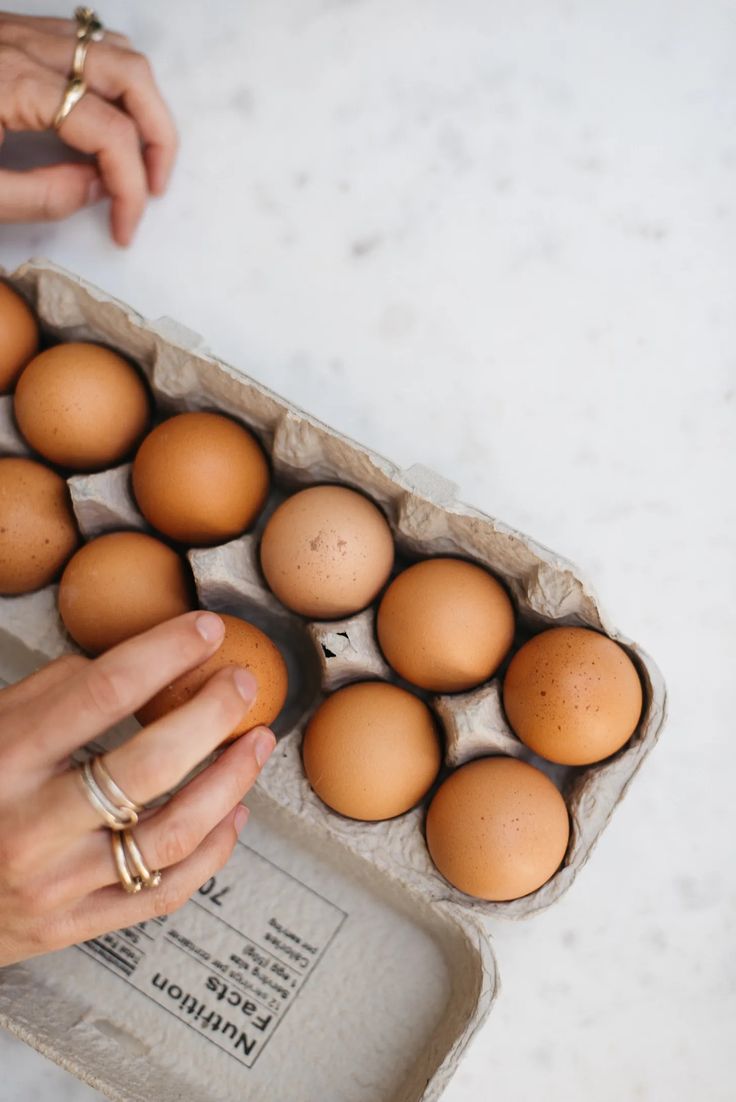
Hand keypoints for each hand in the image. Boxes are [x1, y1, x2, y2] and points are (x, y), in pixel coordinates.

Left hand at [0, 10, 177, 243]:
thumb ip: (40, 196)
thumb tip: (96, 189)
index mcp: (13, 82)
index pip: (109, 133)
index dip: (130, 189)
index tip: (124, 229)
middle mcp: (26, 44)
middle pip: (131, 74)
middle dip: (157, 137)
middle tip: (153, 187)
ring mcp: (21, 30)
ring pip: (115, 51)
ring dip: (140, 106)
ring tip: (132, 157)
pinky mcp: (13, 31)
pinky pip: (85, 43)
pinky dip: (111, 83)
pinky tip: (100, 124)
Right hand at [0, 611, 275, 966]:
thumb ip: (52, 693)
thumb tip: (137, 660)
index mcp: (5, 761)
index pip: (102, 694)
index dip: (164, 654)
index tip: (205, 631)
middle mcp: (32, 826)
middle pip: (149, 767)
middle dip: (211, 716)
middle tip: (242, 684)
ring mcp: (57, 884)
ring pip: (171, 834)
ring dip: (230, 782)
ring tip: (256, 743)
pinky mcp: (75, 925)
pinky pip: (165, 891)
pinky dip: (214, 850)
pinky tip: (234, 812)